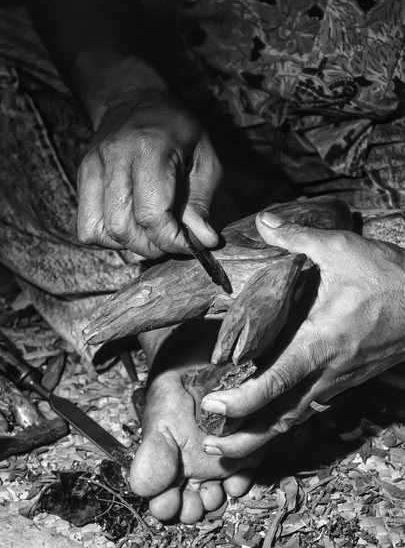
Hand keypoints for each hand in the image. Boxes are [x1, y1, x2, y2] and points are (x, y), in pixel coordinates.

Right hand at [77, 95, 221, 257]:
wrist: (135, 100)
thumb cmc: (178, 131)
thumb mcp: (204, 159)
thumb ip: (201, 203)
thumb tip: (204, 241)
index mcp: (150, 149)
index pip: (151, 214)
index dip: (171, 239)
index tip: (189, 244)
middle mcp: (115, 158)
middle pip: (122, 227)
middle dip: (151, 246)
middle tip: (170, 241)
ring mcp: (93, 168)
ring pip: (101, 230)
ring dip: (130, 244)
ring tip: (150, 234)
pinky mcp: (82, 178)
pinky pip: (87, 226)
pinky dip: (109, 237)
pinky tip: (129, 225)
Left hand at [201, 213, 404, 457]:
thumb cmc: (387, 276)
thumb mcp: (340, 248)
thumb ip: (296, 237)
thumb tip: (262, 221)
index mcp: (319, 344)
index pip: (275, 384)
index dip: (241, 401)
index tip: (211, 407)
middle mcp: (327, 372)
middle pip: (281, 419)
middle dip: (244, 438)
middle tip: (210, 444)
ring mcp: (339, 381)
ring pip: (297, 419)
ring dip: (263, 434)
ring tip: (231, 440)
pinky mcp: (347, 380)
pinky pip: (311, 408)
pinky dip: (285, 418)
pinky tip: (270, 416)